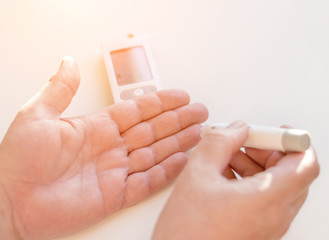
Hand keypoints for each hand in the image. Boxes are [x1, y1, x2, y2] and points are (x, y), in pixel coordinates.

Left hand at [0, 57, 207, 239]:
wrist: (11, 201)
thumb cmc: (18, 160)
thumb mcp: (37, 115)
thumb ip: (59, 89)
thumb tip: (68, 63)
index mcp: (96, 128)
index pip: (137, 111)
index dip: (160, 102)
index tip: (179, 96)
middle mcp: (110, 148)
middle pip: (152, 130)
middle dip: (178, 120)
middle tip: (199, 111)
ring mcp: (115, 172)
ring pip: (155, 153)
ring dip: (178, 142)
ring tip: (198, 132)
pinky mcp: (116, 196)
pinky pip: (148, 182)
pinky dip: (167, 172)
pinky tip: (182, 161)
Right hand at [152, 121, 319, 239]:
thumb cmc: (187, 232)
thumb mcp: (198, 174)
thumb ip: (220, 142)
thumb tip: (236, 129)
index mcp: (267, 199)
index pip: (305, 164)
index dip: (295, 141)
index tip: (274, 131)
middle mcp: (276, 216)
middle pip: (293, 173)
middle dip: (270, 151)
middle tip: (245, 141)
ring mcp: (269, 226)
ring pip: (278, 186)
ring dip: (258, 165)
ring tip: (229, 157)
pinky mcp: (259, 231)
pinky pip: (266, 200)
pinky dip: (252, 182)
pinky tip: (225, 175)